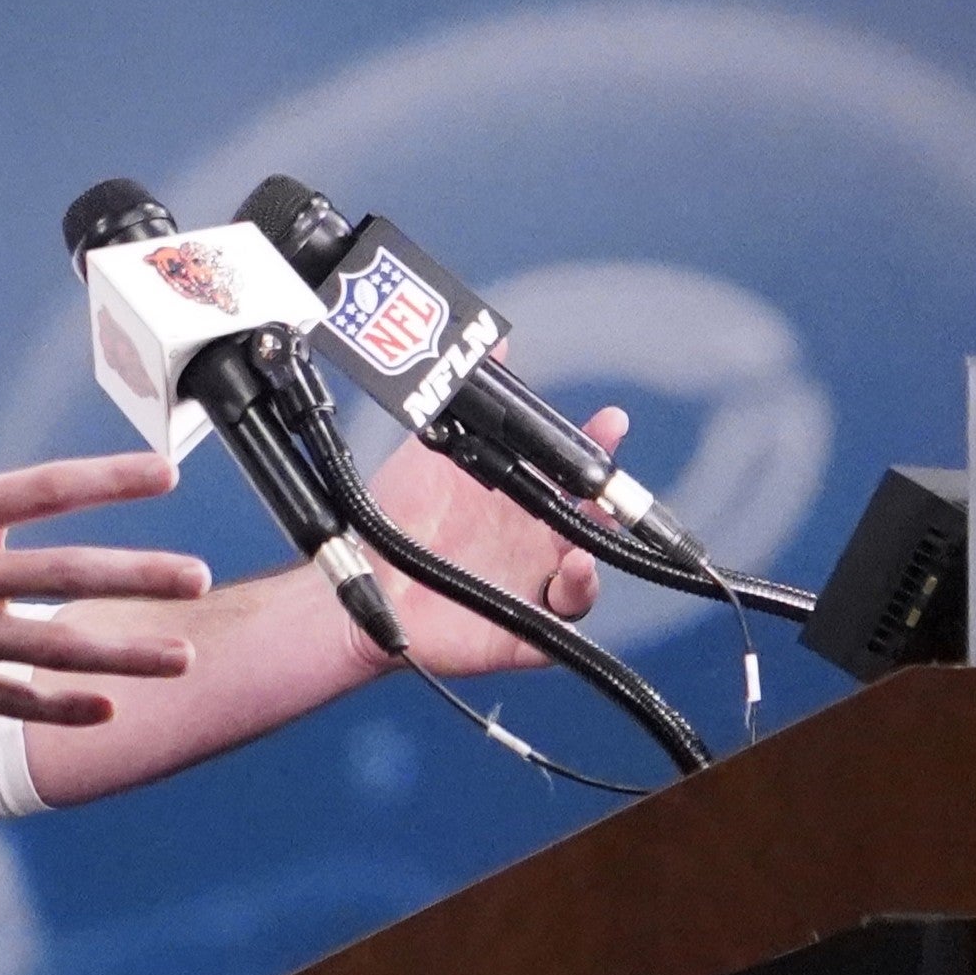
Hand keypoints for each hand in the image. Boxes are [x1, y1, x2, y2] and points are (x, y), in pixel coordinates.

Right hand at [0, 323, 210, 725]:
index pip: (44, 489)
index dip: (109, 479)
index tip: (165, 472)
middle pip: (62, 573)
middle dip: (136, 575)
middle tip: (197, 576)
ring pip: (47, 647)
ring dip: (120, 653)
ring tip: (180, 655)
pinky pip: (4, 697)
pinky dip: (55, 705)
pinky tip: (106, 708)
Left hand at [362, 401, 627, 676]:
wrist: (364, 575)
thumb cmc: (400, 518)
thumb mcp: (432, 449)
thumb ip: (463, 401)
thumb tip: (493, 342)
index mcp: (520, 504)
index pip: (571, 475)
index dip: (594, 450)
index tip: (611, 422)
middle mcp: (532, 544)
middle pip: (588, 525)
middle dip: (607, 503)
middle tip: (607, 481)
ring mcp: (529, 586)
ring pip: (584, 574)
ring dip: (597, 552)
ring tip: (586, 535)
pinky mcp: (519, 632)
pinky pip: (561, 624)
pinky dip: (576, 598)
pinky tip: (572, 571)